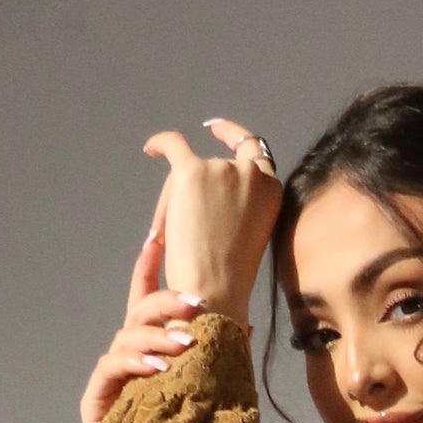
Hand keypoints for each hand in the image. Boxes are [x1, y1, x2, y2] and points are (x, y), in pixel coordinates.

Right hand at [78, 212, 202, 422]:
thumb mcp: (208, 396)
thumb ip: (219, 361)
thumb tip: (245, 324)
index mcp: (151, 354)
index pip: (145, 301)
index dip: (148, 268)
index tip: (157, 235)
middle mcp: (127, 362)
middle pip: (139, 314)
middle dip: (165, 302)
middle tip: (196, 303)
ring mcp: (110, 381)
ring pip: (128, 338)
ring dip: (159, 337)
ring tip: (186, 345)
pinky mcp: (95, 403)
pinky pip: (113, 369)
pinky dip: (138, 364)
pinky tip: (162, 368)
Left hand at [142, 116, 282, 318]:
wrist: (213, 292)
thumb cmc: (229, 277)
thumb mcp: (250, 235)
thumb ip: (241, 207)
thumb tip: (206, 196)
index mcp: (272, 190)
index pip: (254, 152)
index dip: (234, 137)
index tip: (217, 131)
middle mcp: (250, 173)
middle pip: (214, 166)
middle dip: (195, 191)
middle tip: (182, 228)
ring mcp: (221, 169)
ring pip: (189, 172)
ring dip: (176, 202)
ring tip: (171, 240)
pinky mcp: (192, 172)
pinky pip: (172, 145)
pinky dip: (161, 144)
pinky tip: (150, 149)